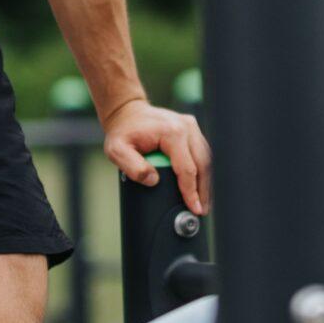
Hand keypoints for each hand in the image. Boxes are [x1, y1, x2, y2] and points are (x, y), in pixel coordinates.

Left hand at [101, 98, 211, 214]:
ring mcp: (191, 127)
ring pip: (206, 158)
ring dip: (206, 181)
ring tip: (203, 201)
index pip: (187, 168)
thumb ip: (133, 167)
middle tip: (202, 210)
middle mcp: (186, 127)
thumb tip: (153, 181)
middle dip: (204, 190)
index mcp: (172, 132)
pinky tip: (201, 185)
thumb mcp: (116, 151)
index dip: (191, 191)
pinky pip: (202, 152)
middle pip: (203, 164)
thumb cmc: (122, 131)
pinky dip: (203, 170)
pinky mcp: (192, 129)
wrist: (126, 112)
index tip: (194, 208)